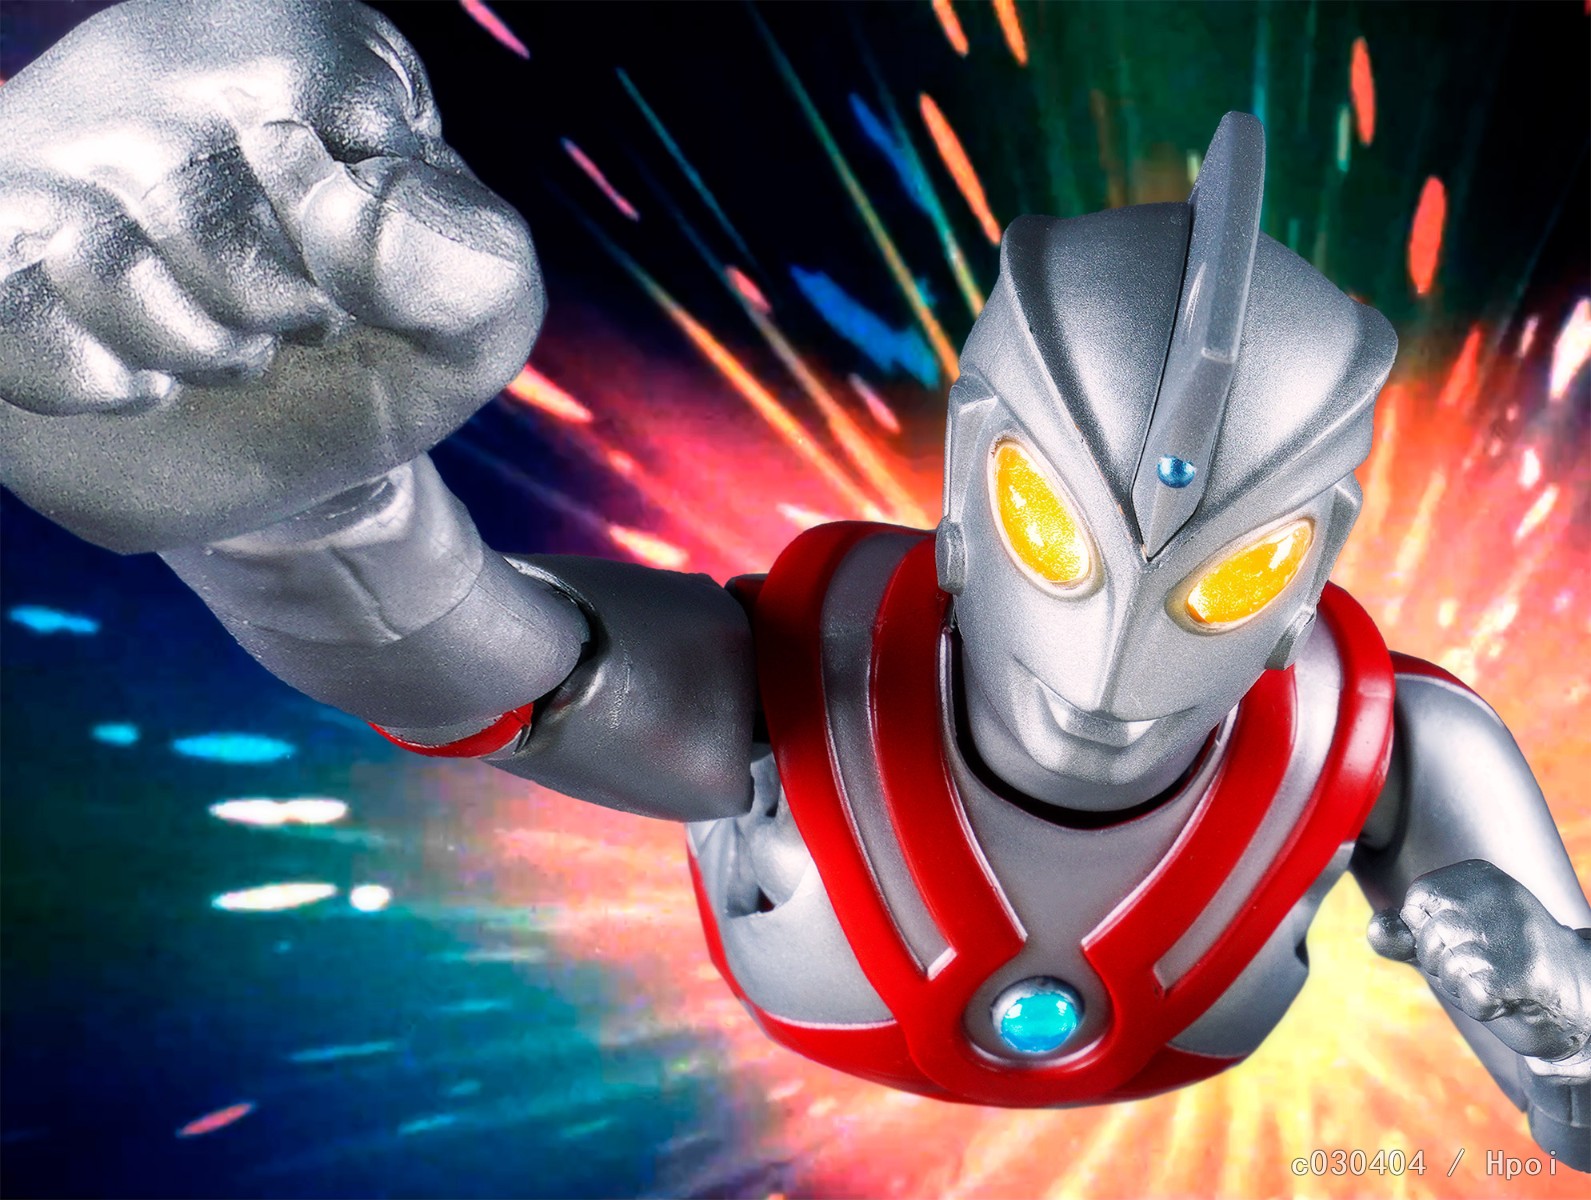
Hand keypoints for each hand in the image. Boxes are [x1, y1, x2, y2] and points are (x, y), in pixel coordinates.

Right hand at [0, 0, 541, 551]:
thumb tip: (333, 215)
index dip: (346, 246)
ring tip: (225, 349)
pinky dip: (87, 377)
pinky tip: (141, 384)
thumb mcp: (480, 310)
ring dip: (184, 345)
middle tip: (292, 323)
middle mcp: (165, 66)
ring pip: (92, 251)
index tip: (357, 284)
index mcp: (306, 52)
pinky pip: (6, 305)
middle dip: (266, 307)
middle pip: (192, 190)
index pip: (311, 109)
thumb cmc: (387, 347)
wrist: (295, 450)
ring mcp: (58, 148)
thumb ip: (468, 261)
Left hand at [1369, 859, 1590, 1070]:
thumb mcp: (1447, 942)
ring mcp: (1517, 933)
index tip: (1466, 941)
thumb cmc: (1502, 964)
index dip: (1428, 934)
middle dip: (1443, 964)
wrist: (1576, 998)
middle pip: (1429, 937)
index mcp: (1480, 876)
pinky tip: (1504, 996)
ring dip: (1462, 986)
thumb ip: (1405, 935)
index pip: (1417, 901)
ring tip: (1498, 979)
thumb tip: (1374, 929)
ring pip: (1447, 966)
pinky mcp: (1529, 974)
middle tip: (1484, 965)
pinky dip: (1479, 1003)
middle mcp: (1500, 895)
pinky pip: (1472, 991)